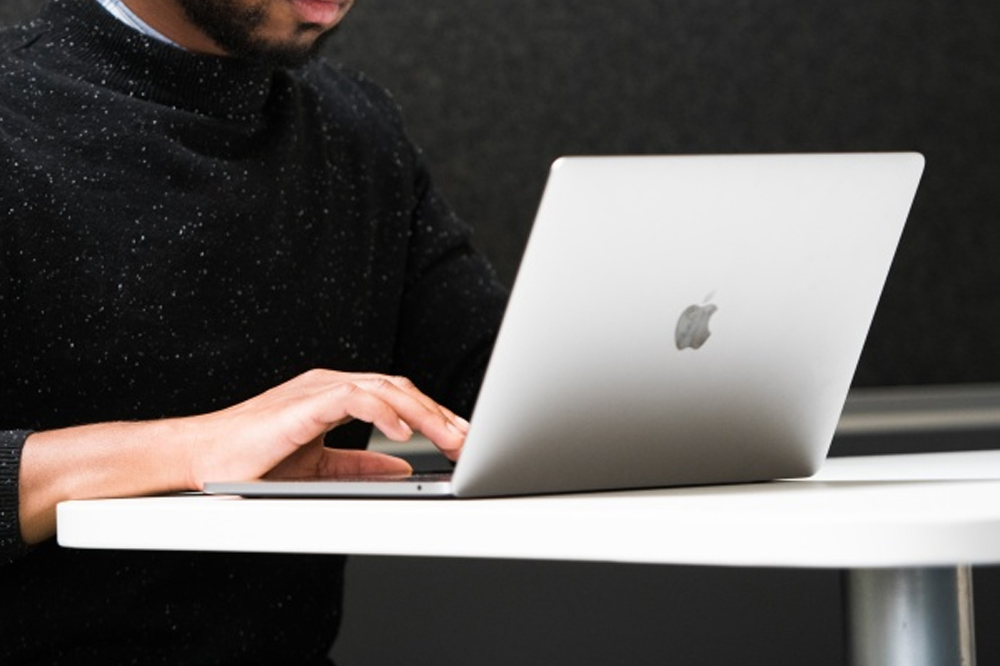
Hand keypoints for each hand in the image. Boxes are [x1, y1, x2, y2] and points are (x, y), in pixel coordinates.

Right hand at [19, 370, 468, 543]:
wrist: (200, 458)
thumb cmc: (252, 460)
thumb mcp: (321, 465)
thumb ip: (361, 465)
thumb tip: (403, 468)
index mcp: (337, 395)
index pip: (398, 398)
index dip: (434, 417)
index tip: (463, 440)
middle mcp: (331, 384)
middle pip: (401, 390)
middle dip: (440, 415)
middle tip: (471, 442)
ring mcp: (318, 389)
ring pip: (386, 390)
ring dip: (424, 416)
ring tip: (451, 439)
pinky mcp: (304, 402)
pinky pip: (355, 397)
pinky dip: (384, 412)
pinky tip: (405, 434)